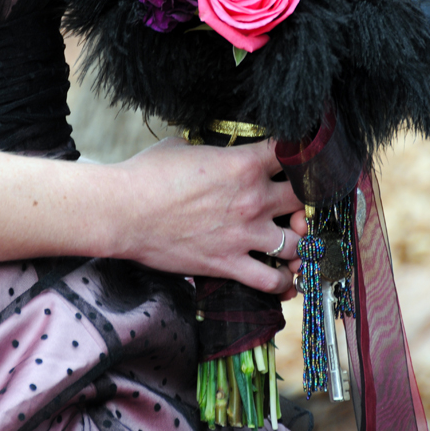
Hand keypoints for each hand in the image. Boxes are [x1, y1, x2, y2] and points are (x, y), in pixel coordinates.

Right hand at [114, 136, 306, 296]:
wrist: (123, 212)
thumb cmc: (147, 175)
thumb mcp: (183, 147)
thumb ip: (208, 149)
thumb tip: (208, 149)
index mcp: (244, 164)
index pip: (292, 152)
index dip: (300, 152)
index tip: (299, 156)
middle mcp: (253, 199)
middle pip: (306, 199)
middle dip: (306, 200)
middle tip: (298, 204)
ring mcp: (244, 235)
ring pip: (298, 244)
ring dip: (299, 243)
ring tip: (293, 241)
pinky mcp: (229, 265)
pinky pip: (271, 281)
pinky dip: (283, 282)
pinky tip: (283, 278)